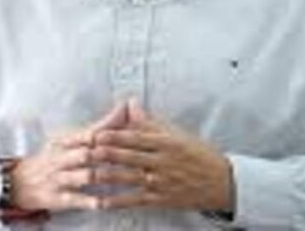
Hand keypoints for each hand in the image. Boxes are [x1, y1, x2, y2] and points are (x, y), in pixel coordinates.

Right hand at [9, 102, 129, 211]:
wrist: (18, 182)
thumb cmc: (53, 158)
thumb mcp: (70, 140)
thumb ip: (100, 127)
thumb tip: (125, 106)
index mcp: (65, 141)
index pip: (88, 134)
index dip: (109, 133)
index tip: (130, 131)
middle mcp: (61, 158)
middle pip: (87, 153)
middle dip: (110, 154)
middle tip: (134, 157)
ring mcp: (59, 178)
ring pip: (84, 176)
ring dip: (106, 177)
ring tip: (127, 178)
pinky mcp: (57, 198)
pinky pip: (75, 199)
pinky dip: (90, 201)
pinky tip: (105, 203)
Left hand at [89, 99, 233, 211]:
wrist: (222, 182)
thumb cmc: (198, 155)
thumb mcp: (177, 133)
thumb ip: (150, 121)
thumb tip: (131, 103)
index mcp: (166, 142)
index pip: (134, 137)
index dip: (113, 136)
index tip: (95, 134)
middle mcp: (162, 161)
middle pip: (127, 156)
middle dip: (103, 155)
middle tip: (82, 152)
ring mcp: (161, 181)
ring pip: (127, 178)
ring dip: (105, 176)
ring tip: (86, 174)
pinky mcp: (161, 199)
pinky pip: (134, 200)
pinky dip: (117, 201)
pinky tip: (101, 201)